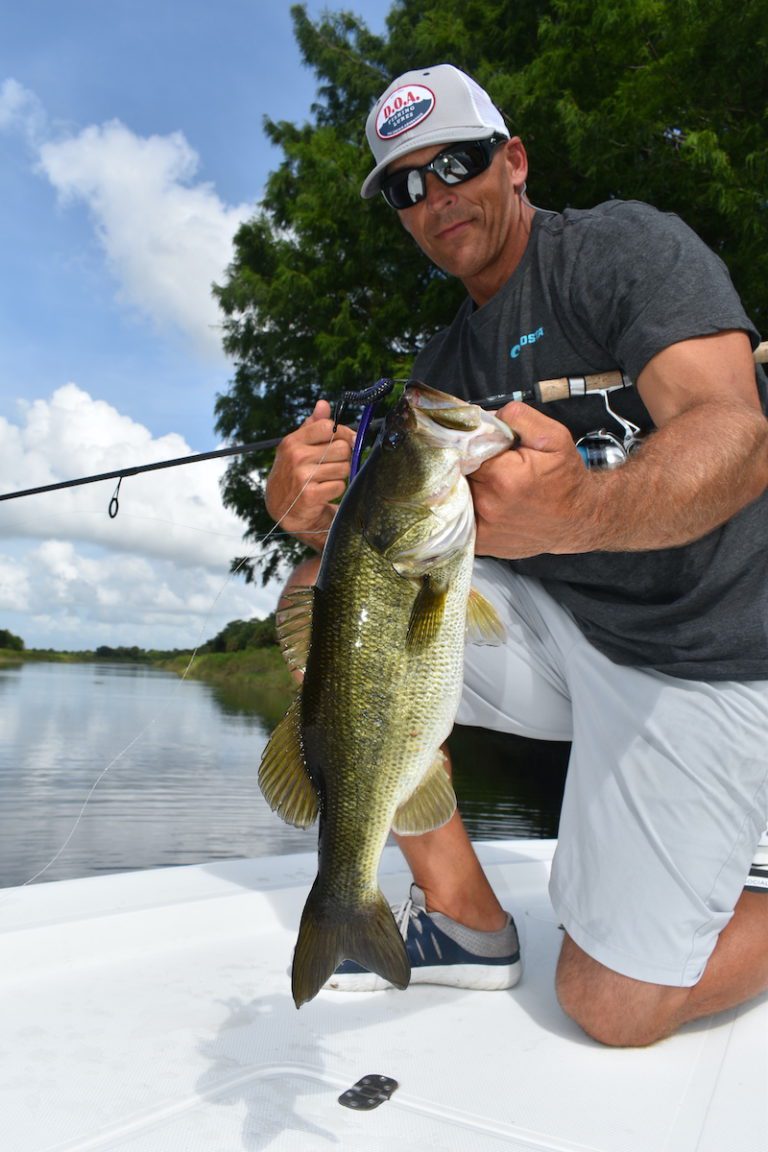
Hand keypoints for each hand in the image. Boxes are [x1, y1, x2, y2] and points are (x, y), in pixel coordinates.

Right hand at [265, 400, 355, 548]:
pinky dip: (336, 490)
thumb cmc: (293, 473)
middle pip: (342, 448)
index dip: (342, 434)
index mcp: (293, 441)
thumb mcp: (297, 447)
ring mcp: (302, 476)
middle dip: (344, 458)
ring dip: (340, 475)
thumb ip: (312, 426)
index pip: (328, 427)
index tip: (344, 441)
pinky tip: (324, 492)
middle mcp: (296, 456)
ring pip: (344, 468)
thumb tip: (323, 404)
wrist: (282, 509)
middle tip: (334, 465)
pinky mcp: (310, 495)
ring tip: (326, 479)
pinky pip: (339, 485)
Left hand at [469, 402, 593, 557]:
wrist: (577, 520)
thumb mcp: (553, 437)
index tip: (482, 444)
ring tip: (488, 481)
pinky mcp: (480, 543)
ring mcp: (482, 527)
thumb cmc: (565, 479)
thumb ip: (517, 417)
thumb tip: (484, 416)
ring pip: (455, 493)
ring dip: (465, 483)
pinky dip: (466, 505)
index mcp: (504, 476)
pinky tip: (485, 500)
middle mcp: (489, 505)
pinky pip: (460, 516)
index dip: (471, 442)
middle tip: (487, 462)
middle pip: (457, 472)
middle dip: (466, 462)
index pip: (464, 448)